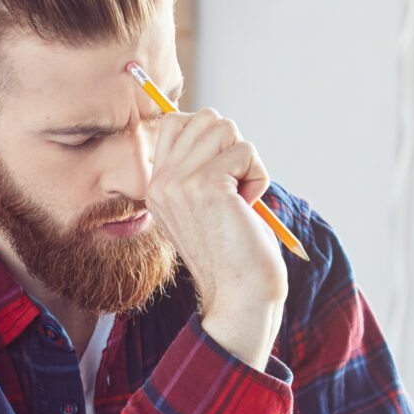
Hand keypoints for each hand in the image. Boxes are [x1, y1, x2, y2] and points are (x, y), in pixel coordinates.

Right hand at [144, 108, 288, 369]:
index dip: (210, 139)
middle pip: (204, 118)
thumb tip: (215, 125)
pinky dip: (258, 177)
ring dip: (246, 160)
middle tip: (234, 188)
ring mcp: (178, 184)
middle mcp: (160, 183)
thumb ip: (198, 166)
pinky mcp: (205, 187)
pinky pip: (245, 151)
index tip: (223, 178)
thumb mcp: (205, 203)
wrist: (242, 295)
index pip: (175, 121)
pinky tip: (248, 207)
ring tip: (241, 197)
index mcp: (156, 186)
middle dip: (232, 146)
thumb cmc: (235, 251)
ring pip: (224, 128)